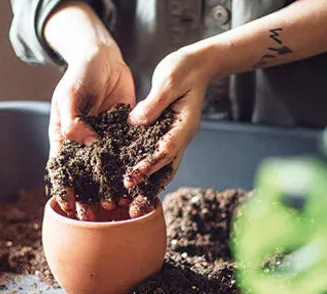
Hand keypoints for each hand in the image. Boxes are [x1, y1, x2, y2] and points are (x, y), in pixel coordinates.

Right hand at [48, 44, 134, 219]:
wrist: (104, 58)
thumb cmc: (80, 74)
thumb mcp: (70, 95)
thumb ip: (72, 120)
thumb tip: (85, 143)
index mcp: (64, 137)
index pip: (62, 169)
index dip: (64, 189)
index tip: (69, 207)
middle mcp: (84, 143)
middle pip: (84, 177)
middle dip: (89, 198)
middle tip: (96, 216)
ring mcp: (104, 140)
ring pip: (106, 172)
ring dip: (111, 190)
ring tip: (118, 207)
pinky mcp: (123, 135)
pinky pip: (127, 157)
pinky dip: (130, 172)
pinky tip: (138, 186)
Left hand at [124, 47, 211, 191]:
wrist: (198, 64)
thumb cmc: (184, 69)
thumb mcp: (167, 81)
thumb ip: (152, 104)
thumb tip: (134, 123)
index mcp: (184, 125)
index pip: (165, 152)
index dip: (148, 166)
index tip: (131, 177)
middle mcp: (182, 135)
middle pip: (166, 166)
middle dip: (147, 182)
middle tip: (128, 196)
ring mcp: (176, 135)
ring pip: (164, 165)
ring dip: (149, 180)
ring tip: (130, 194)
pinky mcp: (168, 131)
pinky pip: (158, 153)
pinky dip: (148, 166)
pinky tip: (132, 173)